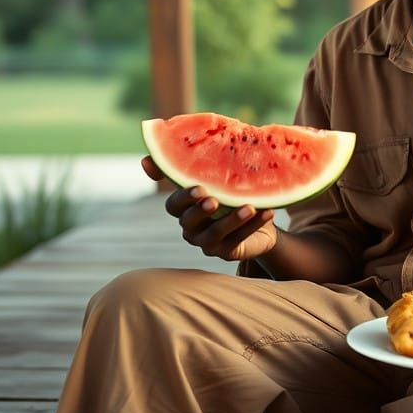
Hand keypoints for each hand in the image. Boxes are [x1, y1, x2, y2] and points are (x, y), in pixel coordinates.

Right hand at [141, 156, 278, 261]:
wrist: (257, 219)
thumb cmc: (229, 194)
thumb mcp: (213, 178)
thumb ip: (188, 167)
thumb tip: (145, 159)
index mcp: (184, 209)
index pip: (174, 205)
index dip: (183, 198)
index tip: (198, 188)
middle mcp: (191, 228)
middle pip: (189, 221)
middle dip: (201, 211)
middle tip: (214, 201)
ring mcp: (207, 243)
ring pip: (215, 233)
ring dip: (233, 220)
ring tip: (250, 207)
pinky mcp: (226, 252)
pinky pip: (239, 240)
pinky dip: (253, 225)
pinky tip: (267, 212)